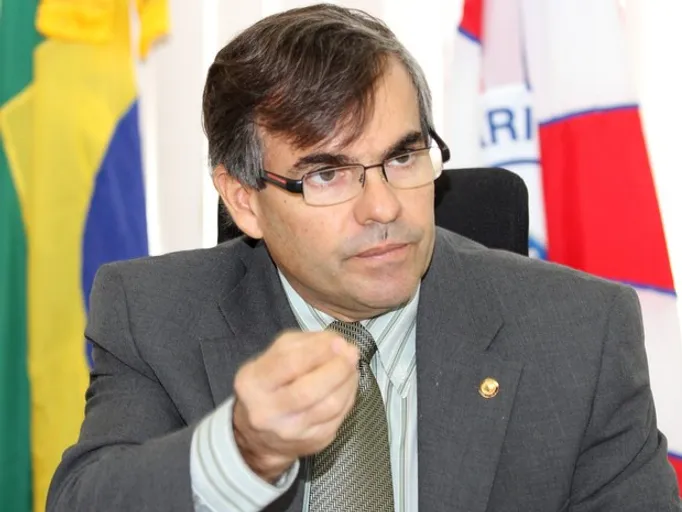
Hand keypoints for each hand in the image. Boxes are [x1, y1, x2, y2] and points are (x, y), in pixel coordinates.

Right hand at [232, 330, 359, 482]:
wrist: (258, 437)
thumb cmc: (267, 387)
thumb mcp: (271, 357)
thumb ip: (302, 343)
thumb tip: (335, 342)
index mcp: (253, 384)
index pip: (289, 364)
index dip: (318, 350)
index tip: (337, 340)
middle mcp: (268, 412)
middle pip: (310, 390)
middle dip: (337, 368)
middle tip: (351, 353)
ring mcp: (291, 431)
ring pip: (330, 406)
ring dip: (348, 381)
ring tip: (352, 366)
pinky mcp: (313, 442)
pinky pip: (339, 417)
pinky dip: (349, 396)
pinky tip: (348, 384)